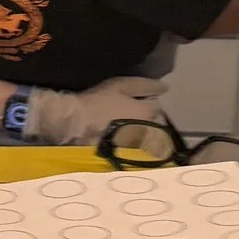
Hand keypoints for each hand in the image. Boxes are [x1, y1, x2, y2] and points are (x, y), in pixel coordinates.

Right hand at [24, 76, 165, 145]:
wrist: (74, 124)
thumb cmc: (97, 102)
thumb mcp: (119, 85)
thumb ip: (144, 85)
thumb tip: (164, 87)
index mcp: (147, 111)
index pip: (157, 104)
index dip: (147, 99)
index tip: (136, 97)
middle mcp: (147, 129)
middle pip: (155, 122)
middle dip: (148, 116)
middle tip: (131, 112)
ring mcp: (137, 143)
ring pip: (146, 135)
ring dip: (140, 129)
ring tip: (125, 125)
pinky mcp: (125, 153)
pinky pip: (135, 146)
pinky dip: (131, 141)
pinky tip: (117, 137)